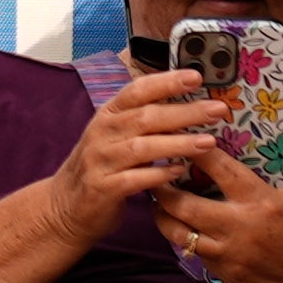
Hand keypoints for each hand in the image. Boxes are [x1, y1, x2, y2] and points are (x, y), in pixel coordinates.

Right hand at [64, 66, 229, 234]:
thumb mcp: (117, 135)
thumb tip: (189, 104)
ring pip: (142, 147)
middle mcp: (102, 132)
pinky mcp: (101, 188)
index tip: (196, 76)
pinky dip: (158, 174)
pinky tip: (179, 171)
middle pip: (146, 116)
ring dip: (177, 143)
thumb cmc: (102, 166)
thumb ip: (145, 120)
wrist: (65, 206)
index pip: (138, 90)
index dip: (166, 81)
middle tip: (218, 109)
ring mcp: (99, 160)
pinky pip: (134, 179)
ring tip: (208, 142)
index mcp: (108, 114)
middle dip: (185, 112)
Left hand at [157, 119, 282, 282]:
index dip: (195, 150)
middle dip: (163, 189)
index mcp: (260, 201)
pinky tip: (182, 228)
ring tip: (158, 202)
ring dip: (165, 218)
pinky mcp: (229, 278)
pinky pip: (197, 257)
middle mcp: (240, 230)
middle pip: (184, 206)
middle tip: (154, 173)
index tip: (181, 136)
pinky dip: (187, 242)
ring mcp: (231, 258)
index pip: (218, 168)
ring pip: (180, 237)